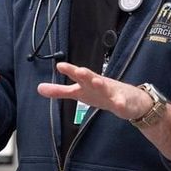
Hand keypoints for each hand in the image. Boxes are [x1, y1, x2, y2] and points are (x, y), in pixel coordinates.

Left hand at [36, 62, 151, 119]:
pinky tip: (119, 104)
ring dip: (101, 84)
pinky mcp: (123, 103)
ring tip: (96, 81)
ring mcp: (112, 92)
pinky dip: (120, 103)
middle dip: (85, 74)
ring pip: (106, 87)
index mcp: (88, 84)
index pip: (77, 76)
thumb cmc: (101, 94)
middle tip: (78, 70)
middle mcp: (99, 84)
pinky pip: (121, 103)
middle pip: (91, 78)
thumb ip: (60, 91)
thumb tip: (39, 88)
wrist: (131, 101)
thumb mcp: (79, 93)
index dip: (69, 70)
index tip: (60, 65)